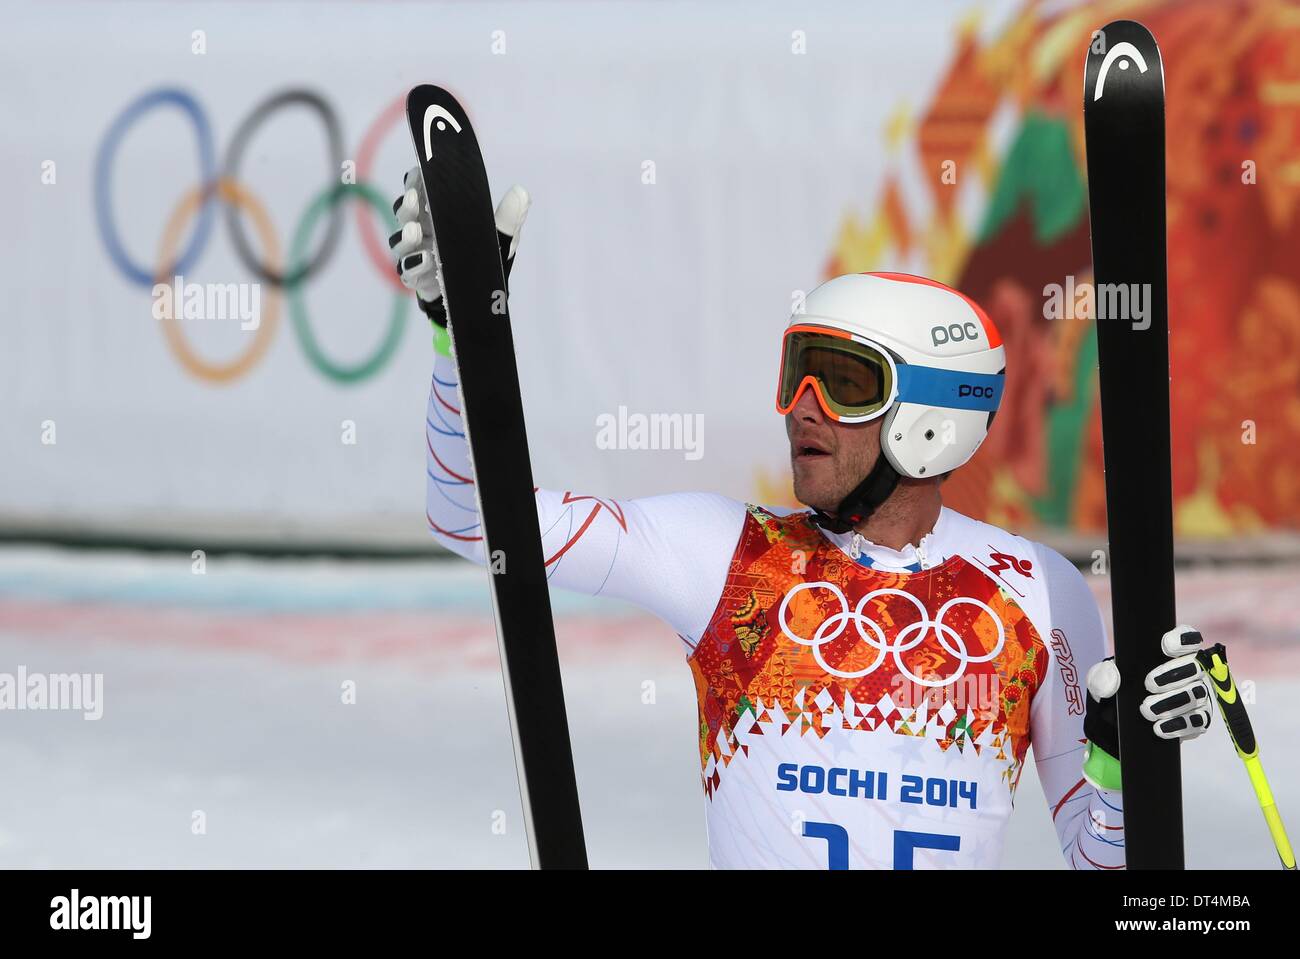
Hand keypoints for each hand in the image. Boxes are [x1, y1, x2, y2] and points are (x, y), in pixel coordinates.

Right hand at [390, 166, 530, 328]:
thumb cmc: (485, 258)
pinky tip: (424, 260)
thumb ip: (508, 218)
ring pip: (399, 241)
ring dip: (404, 235)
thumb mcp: (500, 239)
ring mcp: (416, 254)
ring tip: (414, 231)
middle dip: (406, 205)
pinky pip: (406, 270)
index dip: (414, 181)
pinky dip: (412, 265)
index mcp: (440, 214)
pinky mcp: (417, 277)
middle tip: (414, 200)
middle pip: (404, 213)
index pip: (420, 191)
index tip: (419, 174)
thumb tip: (522, 192)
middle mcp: (423, 231)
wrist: (481, 298)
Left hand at [1081, 624, 1213, 789]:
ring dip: (1173, 703)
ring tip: (1147, 710)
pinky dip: (1180, 725)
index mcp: (1167, 654)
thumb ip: (1101, 676)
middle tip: (1149, 685)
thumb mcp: (1100, 681)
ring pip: (1197, 695)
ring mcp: (1195, 695)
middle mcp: (1188, 672)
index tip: (1167, 646)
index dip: (1184, 638)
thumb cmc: (1115, 692)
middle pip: (1195, 667)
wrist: (1117, 725)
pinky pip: (1199, 721)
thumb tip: (1112, 677)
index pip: (1186, 638)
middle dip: (1173, 675)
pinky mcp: (1197, 719)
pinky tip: (1160, 728)